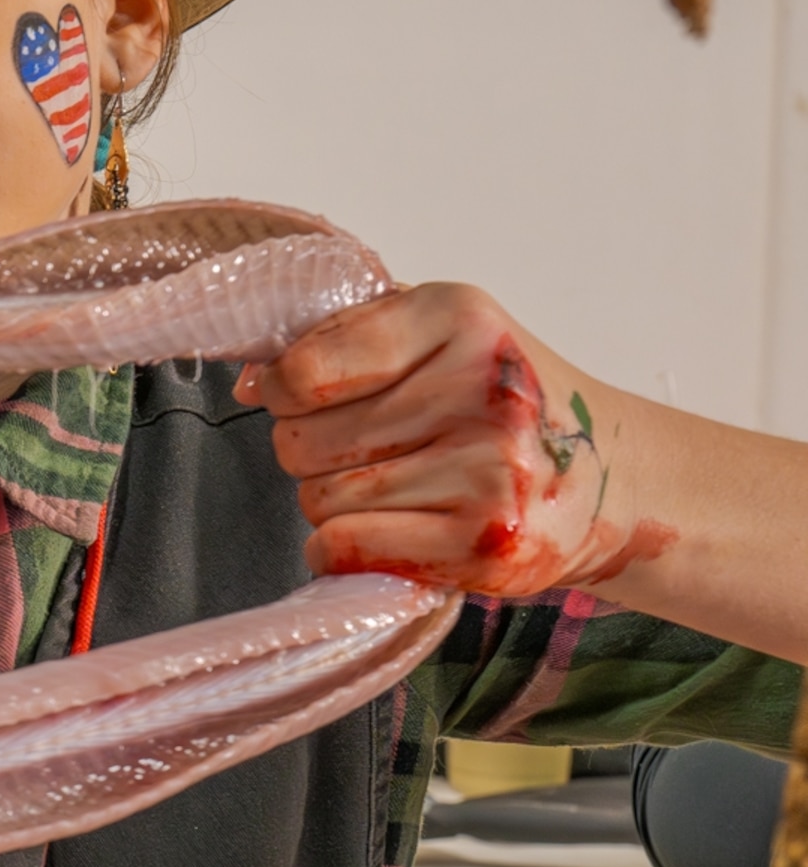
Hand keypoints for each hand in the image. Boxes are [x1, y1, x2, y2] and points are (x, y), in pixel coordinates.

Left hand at [236, 284, 670, 594]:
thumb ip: (343, 341)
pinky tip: (394, 530)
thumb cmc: (504, 404)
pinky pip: (344, 548)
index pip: (304, 368)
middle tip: (378, 450)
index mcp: (458, 317)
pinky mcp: (486, 545)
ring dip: (338, 502)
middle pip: (302, 441)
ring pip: (319, 499)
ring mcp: (489, 472)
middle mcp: (480, 390)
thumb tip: (252, 383)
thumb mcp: (439, 337)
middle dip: (316, 451)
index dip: (285, 390)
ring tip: (403, 488)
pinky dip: (344, 549)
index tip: (305, 396)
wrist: (615, 479)